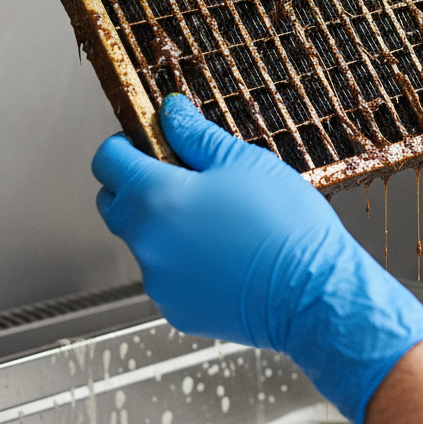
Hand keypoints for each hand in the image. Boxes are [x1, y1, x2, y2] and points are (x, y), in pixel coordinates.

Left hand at [92, 94, 422, 423]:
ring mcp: (160, 281)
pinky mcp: (178, 310)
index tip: (148, 141)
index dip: (126, 145)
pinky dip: (186, 263)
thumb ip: (197, 136)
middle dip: (139, 186)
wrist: (315, 293)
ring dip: (166, 227)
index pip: (107, 161)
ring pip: (145, 242)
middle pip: (115, 204)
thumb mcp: (245, 162)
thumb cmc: (286, 225)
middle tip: (186, 177)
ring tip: (220, 221)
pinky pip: (169, 276)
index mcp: (156, 197)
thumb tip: (171, 113)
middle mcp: (146, 242)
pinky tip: (226, 255)